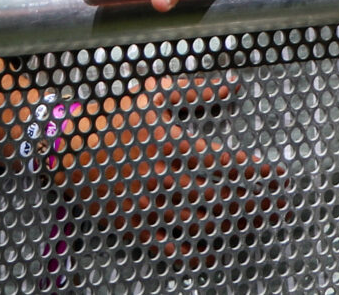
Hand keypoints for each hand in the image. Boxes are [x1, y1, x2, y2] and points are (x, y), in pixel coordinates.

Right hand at [50, 74, 287, 263]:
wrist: (62, 139)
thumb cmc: (110, 111)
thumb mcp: (153, 92)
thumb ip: (194, 90)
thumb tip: (233, 83)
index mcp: (167, 140)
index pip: (223, 163)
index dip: (255, 173)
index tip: (276, 178)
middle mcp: (158, 174)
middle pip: (216, 197)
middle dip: (252, 204)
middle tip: (276, 209)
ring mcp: (143, 201)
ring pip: (195, 222)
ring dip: (229, 226)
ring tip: (252, 226)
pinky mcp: (127, 222)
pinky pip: (163, 245)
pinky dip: (190, 253)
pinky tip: (209, 255)